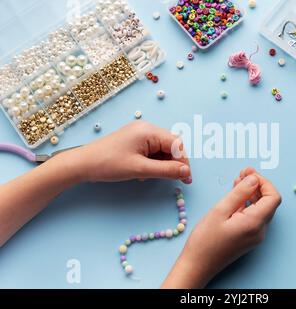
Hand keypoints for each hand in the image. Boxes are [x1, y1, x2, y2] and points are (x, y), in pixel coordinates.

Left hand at [59, 121, 191, 183]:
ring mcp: (139, 133)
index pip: (176, 144)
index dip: (183, 161)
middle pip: (170, 145)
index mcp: (148, 130)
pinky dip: (152, 162)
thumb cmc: (108, 164)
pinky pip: (152, 150)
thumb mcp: (140, 169)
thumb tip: (186, 172)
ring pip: (161, 149)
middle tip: (174, 179)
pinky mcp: (134, 140)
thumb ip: (166, 170)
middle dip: (173, 163)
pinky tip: (144, 172)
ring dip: (162, 164)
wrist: (82, 164)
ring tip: (150, 176)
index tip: (186, 178)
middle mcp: (146, 128)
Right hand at [162, 168, 281, 288]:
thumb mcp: (220, 210)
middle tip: (242, 172)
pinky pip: (254, 216)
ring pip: (261, 208)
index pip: (273, 197)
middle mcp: (260, 231)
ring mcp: (255, 236)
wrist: (198, 265)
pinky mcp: (249, 238)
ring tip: (237, 180)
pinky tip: (235, 196)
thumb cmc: (205, 240)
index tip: (249, 174)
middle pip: (269, 202)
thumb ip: (240, 193)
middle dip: (258, 185)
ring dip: (252, 193)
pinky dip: (248, 203)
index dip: (264, 182)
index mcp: (255, 223)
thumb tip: (254, 179)